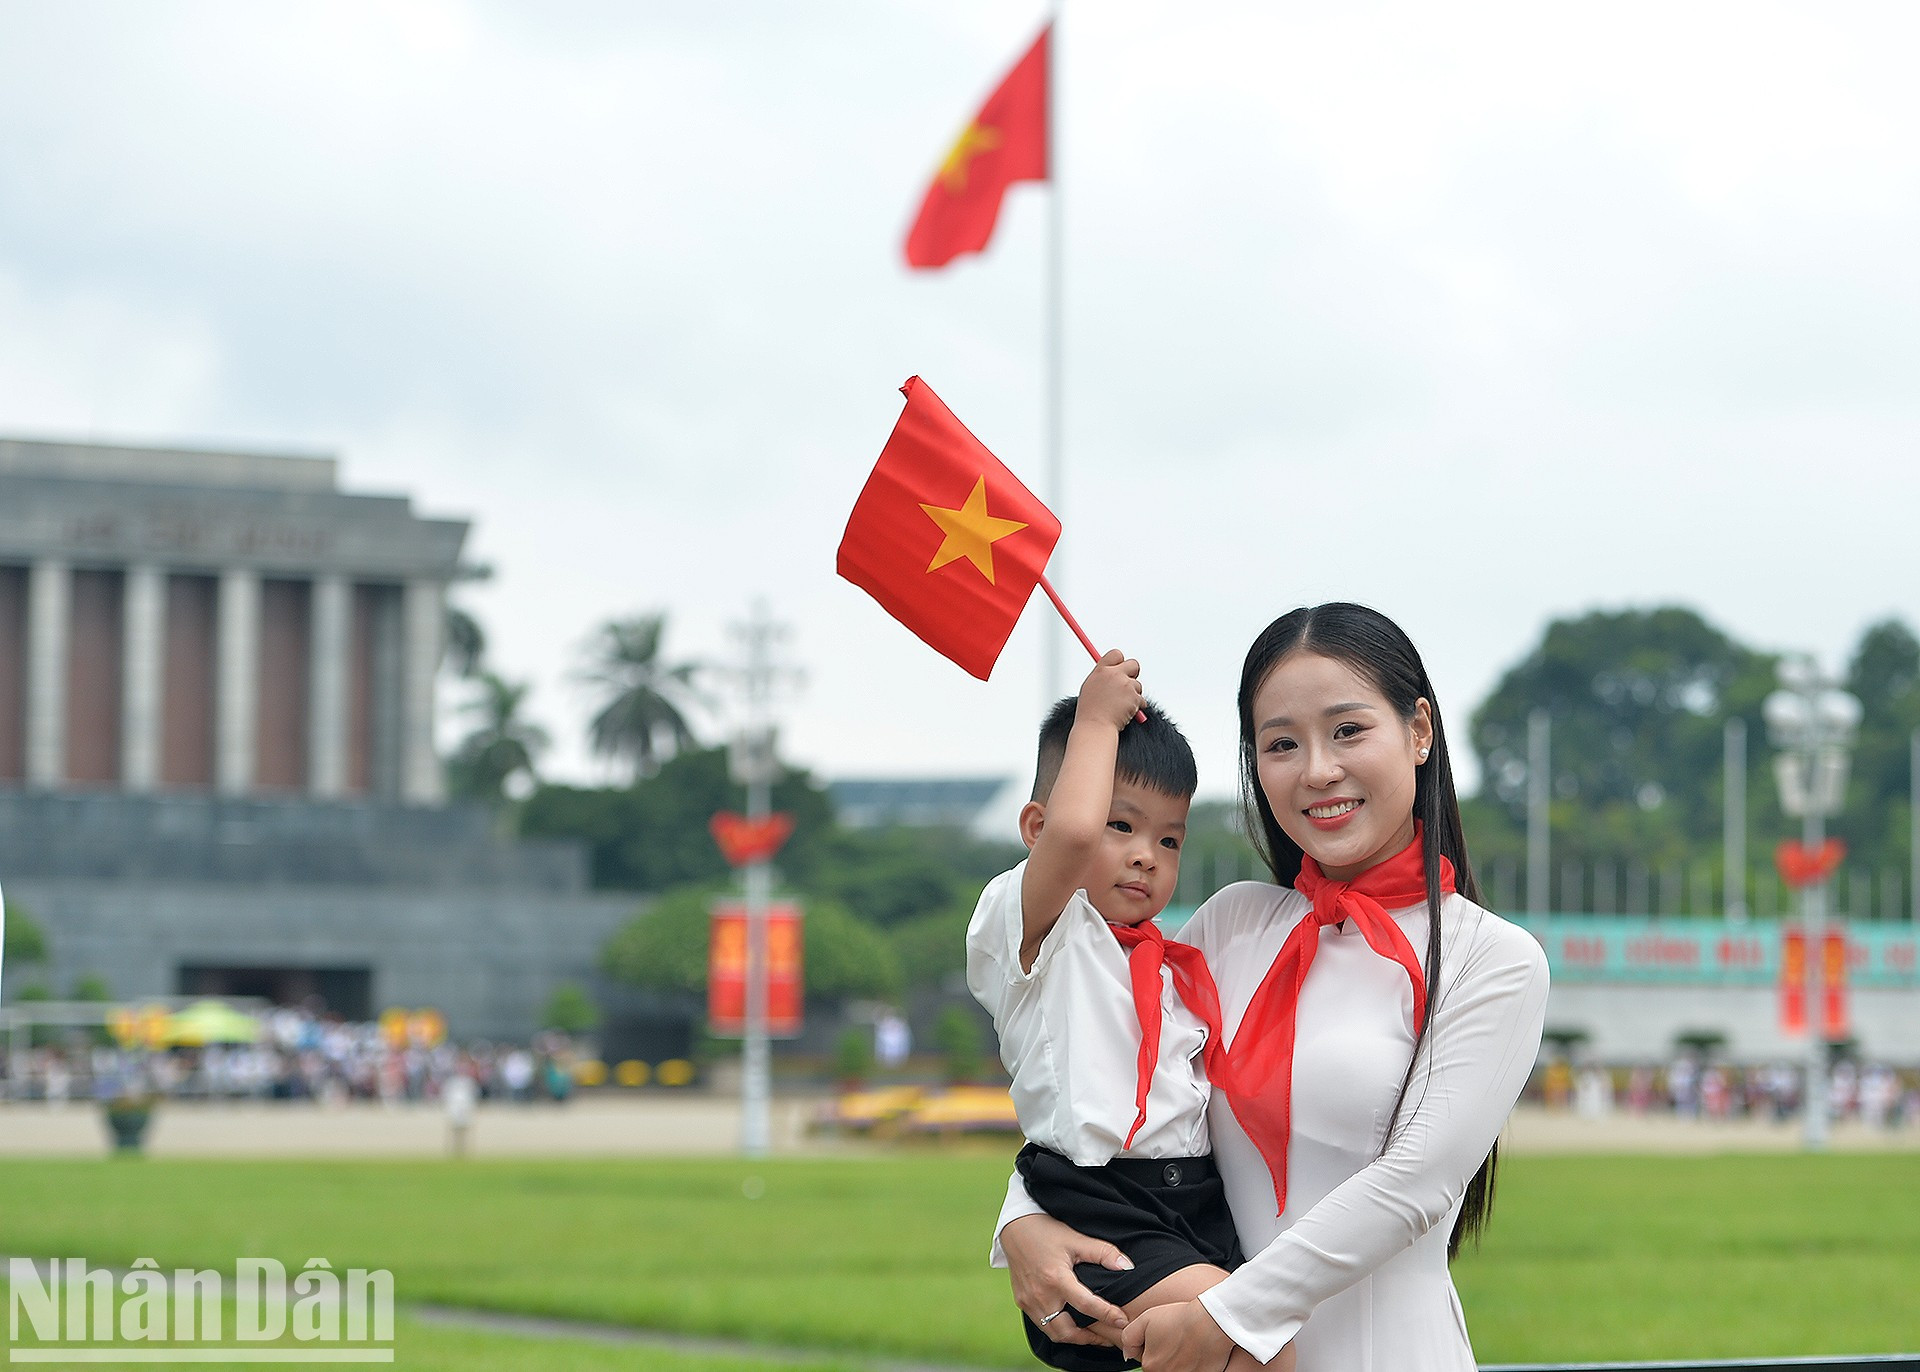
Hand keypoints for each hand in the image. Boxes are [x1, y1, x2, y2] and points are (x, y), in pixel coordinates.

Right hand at [1000, 1212, 1131, 1348]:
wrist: (1015, 1228)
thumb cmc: (1047, 1231)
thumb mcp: (1076, 1238)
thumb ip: (1103, 1253)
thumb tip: (1127, 1267)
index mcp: (1055, 1278)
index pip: (1085, 1305)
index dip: (1107, 1315)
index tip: (1122, 1320)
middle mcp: (1040, 1294)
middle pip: (1067, 1331)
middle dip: (1090, 1338)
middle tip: (1109, 1337)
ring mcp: (1028, 1301)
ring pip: (1053, 1333)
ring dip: (1074, 1337)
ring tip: (1092, 1334)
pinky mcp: (1022, 1302)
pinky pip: (1042, 1324)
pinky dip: (1058, 1329)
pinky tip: (1071, 1323)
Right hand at [1076, 648, 1143, 731]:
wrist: (1096, 726)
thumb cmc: (1090, 711)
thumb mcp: (1090, 687)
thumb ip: (1102, 677)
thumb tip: (1111, 671)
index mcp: (1101, 670)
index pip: (1116, 654)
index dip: (1120, 661)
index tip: (1120, 668)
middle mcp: (1114, 675)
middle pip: (1133, 664)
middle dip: (1133, 673)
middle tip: (1128, 684)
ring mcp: (1125, 685)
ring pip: (1138, 685)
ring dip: (1133, 694)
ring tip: (1120, 705)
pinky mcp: (1134, 697)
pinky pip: (1141, 699)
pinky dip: (1137, 706)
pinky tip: (1125, 711)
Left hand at [1121, 1300, 1235, 1371]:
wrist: (1211, 1322)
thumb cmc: (1180, 1319)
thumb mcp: (1145, 1320)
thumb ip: (1129, 1338)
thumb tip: (1127, 1354)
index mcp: (1151, 1365)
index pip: (1148, 1361)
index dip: (1154, 1346)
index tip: (1164, 1336)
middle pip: (1162, 1367)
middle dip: (1167, 1355)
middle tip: (1177, 1339)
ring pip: (1177, 1369)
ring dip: (1180, 1360)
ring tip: (1188, 1344)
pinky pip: (1192, 1370)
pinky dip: (1193, 1364)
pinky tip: (1197, 1351)